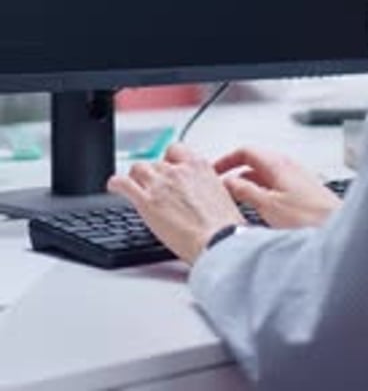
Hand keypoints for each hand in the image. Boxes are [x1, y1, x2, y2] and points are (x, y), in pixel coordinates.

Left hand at [108, 143, 245, 264]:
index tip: (167, 169)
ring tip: (134, 185)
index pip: (176, 151)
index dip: (169, 161)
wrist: (219, 242)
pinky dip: (116, 184)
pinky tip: (114, 187)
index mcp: (199, 167)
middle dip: (153, 173)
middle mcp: (178, 171)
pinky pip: (123, 183)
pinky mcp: (146, 202)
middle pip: (156, 162)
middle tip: (153, 186)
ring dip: (136, 177)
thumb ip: (209, 188)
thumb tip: (205, 194)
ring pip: (138, 168)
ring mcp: (160, 184)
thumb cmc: (226, 228)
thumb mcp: (225, 197)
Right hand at [214, 148, 340, 228]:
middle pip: (255, 162)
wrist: (340, 230)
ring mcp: (298, 178)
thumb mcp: (268, 205)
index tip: (214, 171)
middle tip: (222, 188)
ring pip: (265, 176)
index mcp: (278, 163)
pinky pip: (276, 187)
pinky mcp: (304, 192)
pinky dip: (263, 194)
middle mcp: (289, 166)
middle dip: (236, 174)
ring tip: (238, 202)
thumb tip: (228, 182)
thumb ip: (245, 191)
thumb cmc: (311, 218)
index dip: (226, 160)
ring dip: (249, 185)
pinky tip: (261, 212)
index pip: (245, 151)